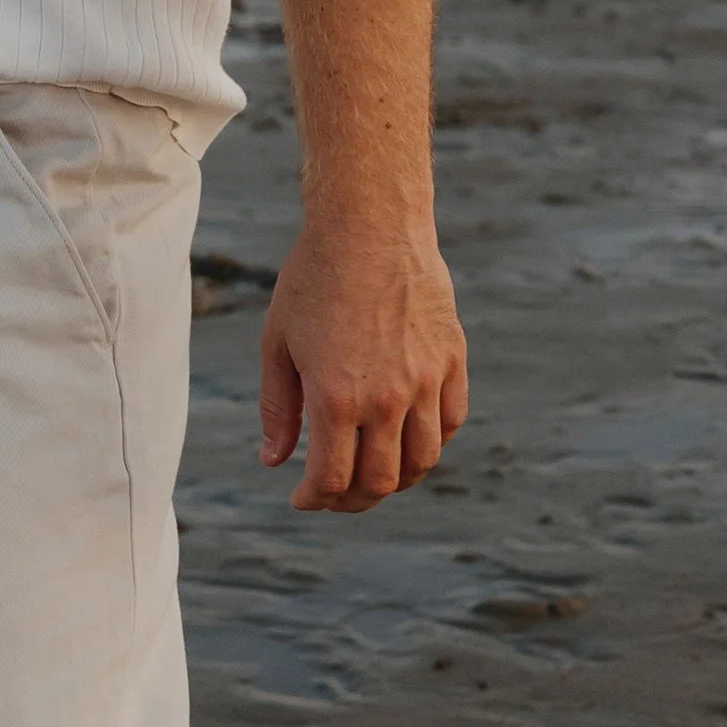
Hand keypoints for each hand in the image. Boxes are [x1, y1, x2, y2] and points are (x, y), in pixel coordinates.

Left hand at [259, 212, 466, 510]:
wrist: (370, 225)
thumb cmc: (313, 280)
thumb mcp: (277, 344)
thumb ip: (277, 409)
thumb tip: (274, 461)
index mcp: (336, 397)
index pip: (332, 480)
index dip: (314, 500)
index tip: (302, 498)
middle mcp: (387, 398)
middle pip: (380, 482)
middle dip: (351, 501)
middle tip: (333, 495)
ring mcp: (426, 381)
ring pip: (423, 461)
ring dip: (395, 480)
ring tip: (370, 473)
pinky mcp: (452, 361)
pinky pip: (449, 422)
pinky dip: (429, 443)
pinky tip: (403, 438)